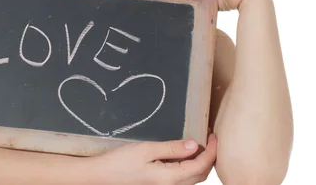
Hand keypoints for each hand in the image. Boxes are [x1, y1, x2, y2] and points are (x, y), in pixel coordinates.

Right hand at [85, 134, 216, 184]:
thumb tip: (194, 145)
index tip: (215, 135)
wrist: (100, 177)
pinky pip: (181, 178)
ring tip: (200, 144)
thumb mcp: (146, 150)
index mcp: (170, 178)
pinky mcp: (158, 184)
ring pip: (192, 178)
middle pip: (200, 175)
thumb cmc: (120, 163)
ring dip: (200, 162)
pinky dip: (189, 166)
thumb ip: (171, 148)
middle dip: (210, 158)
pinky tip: (183, 154)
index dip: (212, 151)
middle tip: (211, 138)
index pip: (201, 166)